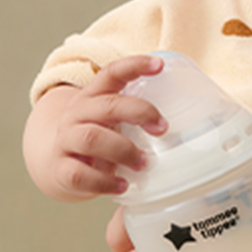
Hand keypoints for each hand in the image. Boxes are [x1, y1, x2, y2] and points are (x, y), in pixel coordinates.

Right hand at [47, 55, 167, 197]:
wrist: (56, 163)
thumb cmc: (100, 139)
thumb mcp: (114, 121)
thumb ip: (139, 118)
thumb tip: (194, 127)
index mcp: (94, 96)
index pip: (111, 73)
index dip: (134, 65)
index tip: (160, 65)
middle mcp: (77, 114)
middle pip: (107, 105)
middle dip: (139, 113)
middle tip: (163, 129)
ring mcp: (66, 140)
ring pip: (90, 138)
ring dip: (122, 150)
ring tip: (143, 163)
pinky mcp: (61, 169)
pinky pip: (79, 174)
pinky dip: (103, 182)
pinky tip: (122, 186)